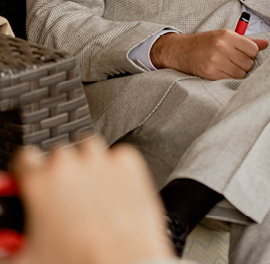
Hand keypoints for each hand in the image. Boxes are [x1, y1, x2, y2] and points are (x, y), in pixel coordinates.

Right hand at [11, 137, 175, 263]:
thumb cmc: (76, 262)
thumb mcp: (24, 258)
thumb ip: (7, 245)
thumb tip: (6, 243)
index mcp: (39, 182)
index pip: (25, 157)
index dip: (29, 170)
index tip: (33, 179)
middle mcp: (69, 166)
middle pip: (59, 152)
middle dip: (60, 170)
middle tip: (65, 195)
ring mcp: (101, 161)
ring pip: (89, 146)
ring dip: (87, 162)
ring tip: (90, 189)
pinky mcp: (129, 164)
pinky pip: (120, 154)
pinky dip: (116, 167)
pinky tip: (114, 188)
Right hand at [150, 29, 268, 79]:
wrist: (180, 50)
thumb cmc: (205, 43)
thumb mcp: (225, 36)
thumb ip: (246, 41)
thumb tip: (266, 44)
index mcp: (227, 35)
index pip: (253, 49)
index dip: (251, 54)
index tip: (244, 55)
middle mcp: (222, 46)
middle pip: (248, 63)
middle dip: (245, 65)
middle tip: (236, 63)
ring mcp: (215, 60)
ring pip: (241, 73)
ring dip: (238, 73)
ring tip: (229, 68)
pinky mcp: (210, 73)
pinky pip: (230, 80)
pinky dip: (230, 79)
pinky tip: (223, 73)